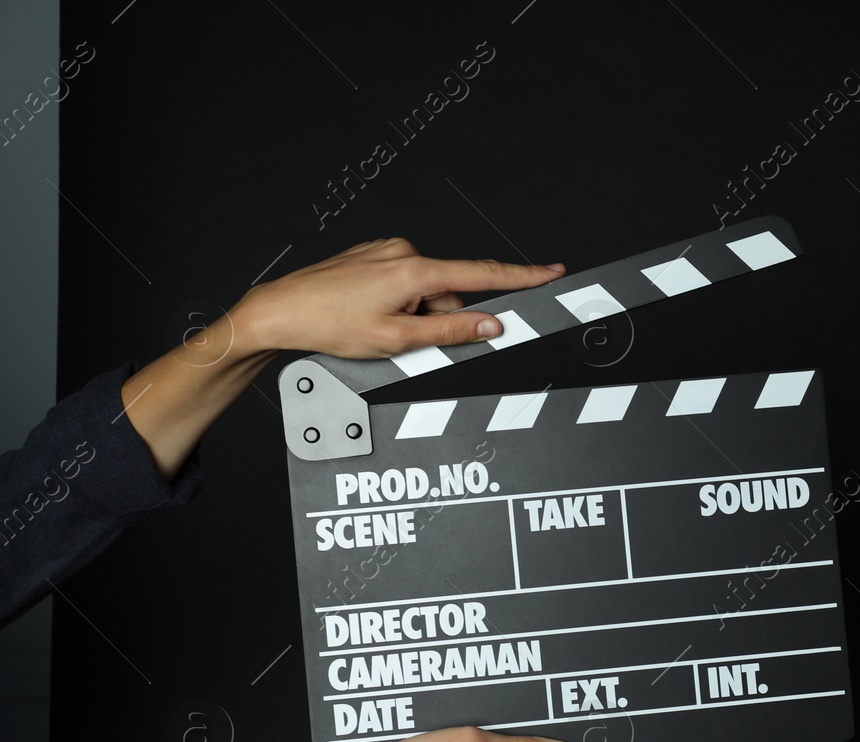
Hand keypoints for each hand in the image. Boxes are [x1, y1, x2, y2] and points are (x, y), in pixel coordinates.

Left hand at [229, 237, 565, 359]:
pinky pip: (403, 285)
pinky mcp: (372, 257)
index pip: (482, 274)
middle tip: (405, 343)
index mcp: (413, 269)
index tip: (552, 273)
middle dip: (437, 322)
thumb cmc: (328, 324)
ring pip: (425, 293)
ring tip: (378, 331)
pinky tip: (371, 317)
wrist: (279, 312)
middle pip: (448, 294)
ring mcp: (385, 252)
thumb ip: (451, 332)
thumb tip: (490, 325)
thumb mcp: (397, 340)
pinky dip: (398, 305)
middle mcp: (402, 251)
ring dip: (415, 317)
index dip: (523, 276)